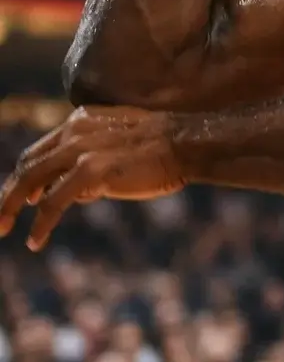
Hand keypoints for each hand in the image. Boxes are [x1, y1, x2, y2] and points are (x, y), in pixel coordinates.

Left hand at [0, 106, 186, 249]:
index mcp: (81, 120)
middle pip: (29, 163)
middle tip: (0, 217)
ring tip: (2, 228)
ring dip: (11, 206)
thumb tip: (81, 191)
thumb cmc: (165, 147)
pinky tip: (35, 240)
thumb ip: (97, 160)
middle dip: (10, 192)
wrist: (187, 143)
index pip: (42, 149)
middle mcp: (74, 131)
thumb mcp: (122, 145)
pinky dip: (41, 223)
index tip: (24, 196)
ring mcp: (80, 150)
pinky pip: (54, 202)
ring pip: (31, 180)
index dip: (27, 174)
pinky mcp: (90, 170)